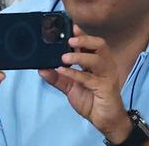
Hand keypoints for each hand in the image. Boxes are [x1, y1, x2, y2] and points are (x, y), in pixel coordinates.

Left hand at [38, 25, 131, 141]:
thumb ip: (56, 77)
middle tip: (69, 40)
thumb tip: (41, 68)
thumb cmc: (91, 100)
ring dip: (79, 56)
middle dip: (85, 40)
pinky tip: (63, 71)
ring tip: (64, 57)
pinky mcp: (105, 88)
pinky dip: (75, 73)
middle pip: (100, 45)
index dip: (82, 34)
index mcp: (97, 62)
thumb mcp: (70, 87)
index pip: (92, 43)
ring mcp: (107, 76)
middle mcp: (105, 66)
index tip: (70, 27)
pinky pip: (90, 78)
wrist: (105, 120)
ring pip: (97, 60)